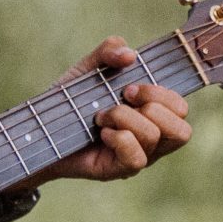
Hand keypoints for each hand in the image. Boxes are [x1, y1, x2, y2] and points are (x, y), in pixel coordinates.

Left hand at [35, 38, 191, 183]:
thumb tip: (129, 54)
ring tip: (100, 117)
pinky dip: (119, 139)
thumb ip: (108, 51)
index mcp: (152, 115)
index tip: (129, 88)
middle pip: (182, 130)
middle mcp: (152, 140)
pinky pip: (136, 159)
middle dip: (151, 105)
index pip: (181, 109)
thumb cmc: (71, 100)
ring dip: (123, 118)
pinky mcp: (119, 170)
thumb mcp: (88, 68)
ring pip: (154, 137)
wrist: (41, 127)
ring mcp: (138, 157)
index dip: (161, 94)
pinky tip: (101, 133)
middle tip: (121, 99)